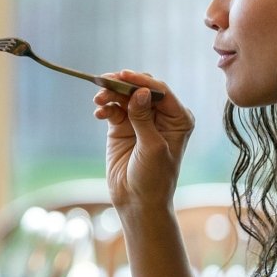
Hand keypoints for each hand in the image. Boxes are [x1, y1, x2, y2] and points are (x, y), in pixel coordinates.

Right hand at [94, 70, 193, 215]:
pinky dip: (105, 108)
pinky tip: (99, 113)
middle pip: (140, 89)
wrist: (137, 201)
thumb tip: (139, 91)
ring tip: (98, 100)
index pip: (160, 91)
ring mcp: (140, 120)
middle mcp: (161, 116)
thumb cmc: (154, 178)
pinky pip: (113, 110)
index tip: (123, 75)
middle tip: (106, 83)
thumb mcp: (152, 147)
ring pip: (124, 97)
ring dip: (111, 95)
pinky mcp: (123, 128)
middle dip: (123, 85)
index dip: (141, 81)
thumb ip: (144, 118)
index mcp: (178, 118)